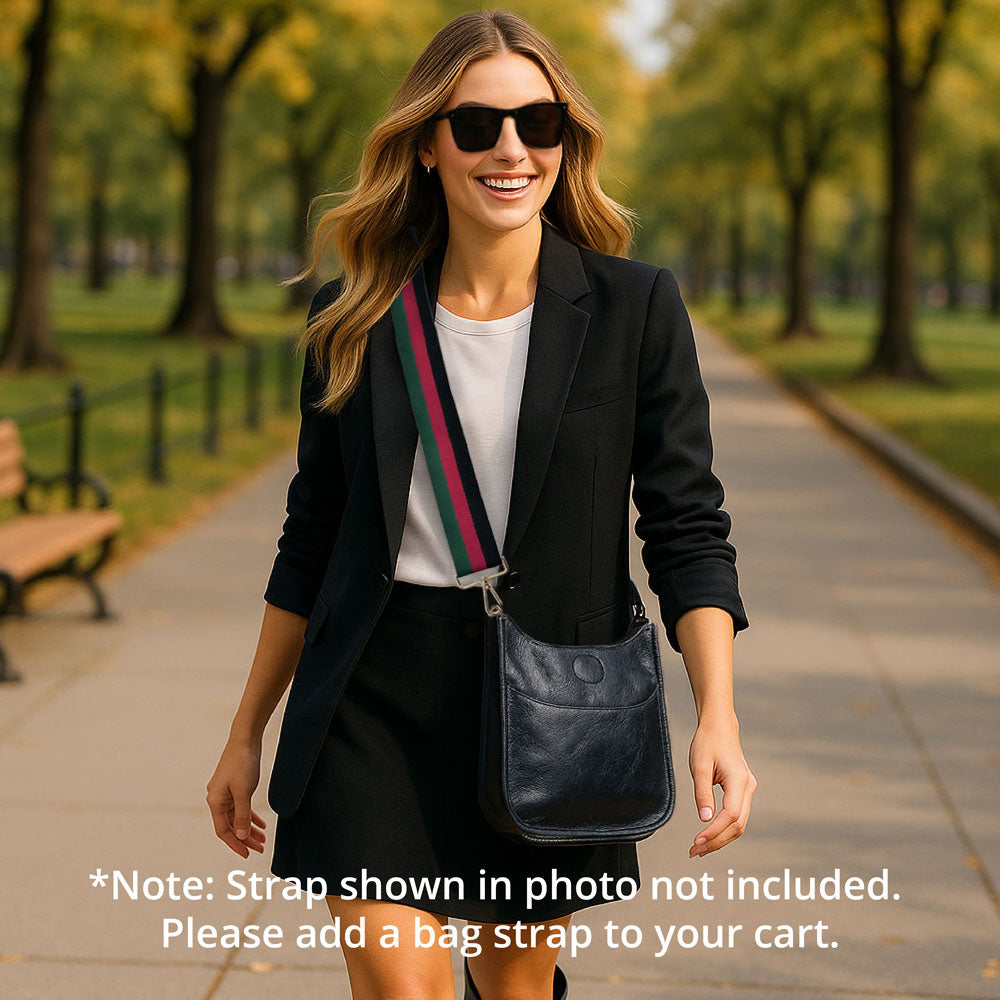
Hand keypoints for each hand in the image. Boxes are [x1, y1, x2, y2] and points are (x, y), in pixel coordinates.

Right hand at [206, 737, 267, 857]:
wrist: (245, 740)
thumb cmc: (242, 764)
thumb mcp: (244, 792)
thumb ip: (242, 816)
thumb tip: (242, 837)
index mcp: (215, 802)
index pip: (223, 831)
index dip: (235, 844)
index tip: (247, 855)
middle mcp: (217, 799)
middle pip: (231, 826)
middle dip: (245, 839)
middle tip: (260, 849)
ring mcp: (225, 793)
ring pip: (237, 817)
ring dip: (249, 829)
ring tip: (263, 840)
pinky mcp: (234, 787)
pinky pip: (241, 807)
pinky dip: (250, 816)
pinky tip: (262, 824)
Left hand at [687, 712, 756, 858]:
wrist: (719, 727)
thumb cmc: (707, 742)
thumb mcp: (699, 765)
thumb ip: (702, 792)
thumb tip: (704, 819)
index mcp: (739, 780)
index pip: (731, 814)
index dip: (715, 831)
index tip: (696, 841)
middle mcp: (748, 787)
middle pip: (738, 824)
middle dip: (717, 841)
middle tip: (694, 852)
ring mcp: (747, 790)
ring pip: (739, 823)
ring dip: (720, 838)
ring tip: (699, 849)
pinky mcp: (742, 791)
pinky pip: (736, 816)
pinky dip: (723, 829)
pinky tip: (708, 836)